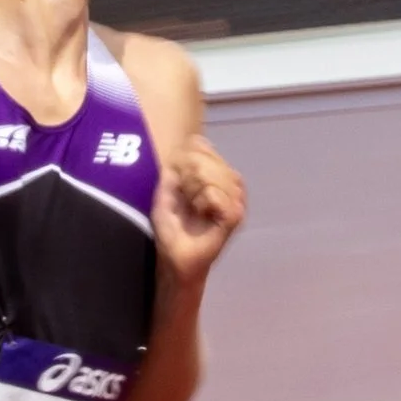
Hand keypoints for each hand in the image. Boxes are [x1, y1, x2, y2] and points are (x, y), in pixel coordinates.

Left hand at [152, 133, 245, 279]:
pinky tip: (201, 212)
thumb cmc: (171, 230)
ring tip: (193, 206)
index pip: (202, 146)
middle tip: (186, 199)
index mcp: (214, 176)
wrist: (176, 259)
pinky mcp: (235, 216)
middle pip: (207, 159)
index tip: (177, 183)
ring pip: (214, 175)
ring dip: (195, 189)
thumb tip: (193, 141)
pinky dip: (203, 201)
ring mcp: (235, 199)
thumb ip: (175, 168)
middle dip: (189, 177)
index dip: (184, 158)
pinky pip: (216, 194)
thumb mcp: (165, 193)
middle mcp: (228, 184)